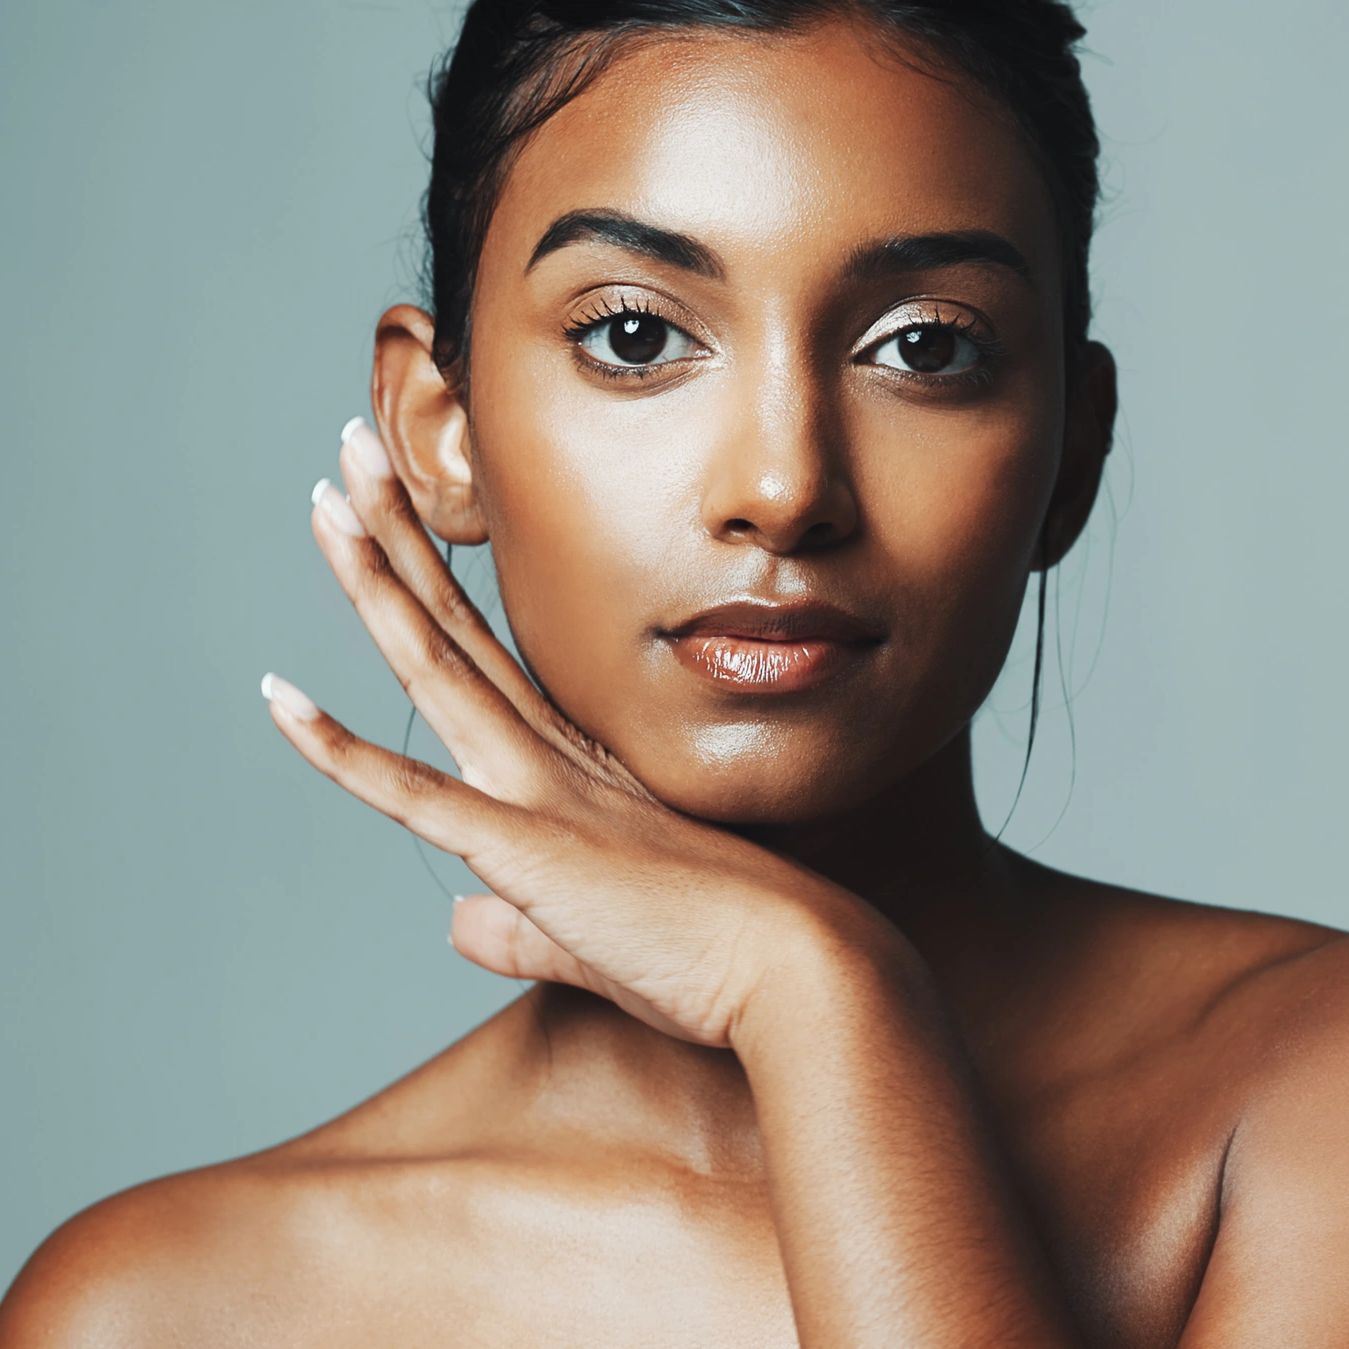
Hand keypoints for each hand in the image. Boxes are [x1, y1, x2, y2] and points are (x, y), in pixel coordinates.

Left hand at [262, 417, 880, 1049]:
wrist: (795, 967)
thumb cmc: (715, 949)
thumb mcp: (597, 931)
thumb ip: (518, 925)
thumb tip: (456, 927)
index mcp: (571, 765)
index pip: (481, 655)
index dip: (430, 583)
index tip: (393, 517)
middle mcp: (548, 756)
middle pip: (451, 628)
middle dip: (396, 534)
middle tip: (353, 447)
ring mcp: (536, 791)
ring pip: (435, 666)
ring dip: (375, 581)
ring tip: (326, 496)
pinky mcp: (526, 849)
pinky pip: (417, 795)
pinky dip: (343, 754)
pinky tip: (279, 703)